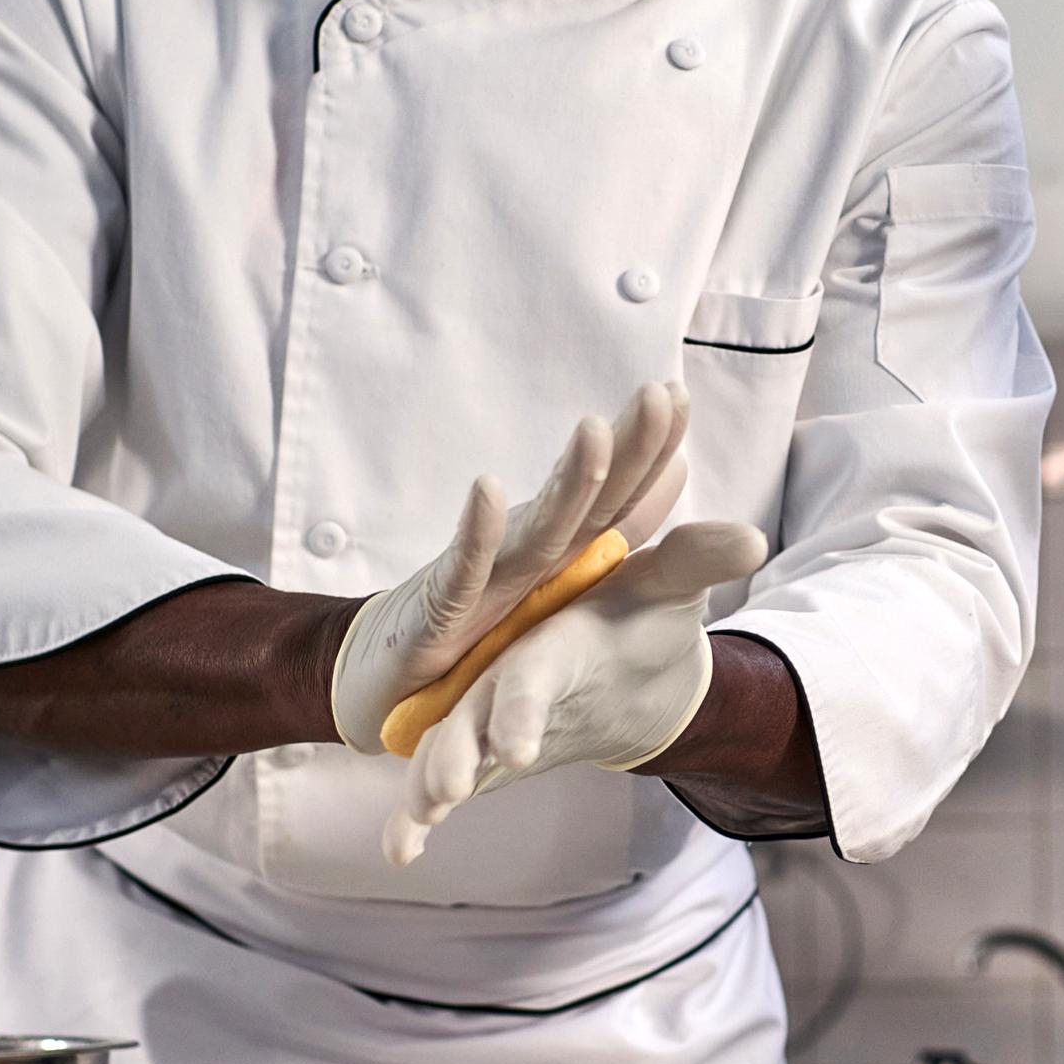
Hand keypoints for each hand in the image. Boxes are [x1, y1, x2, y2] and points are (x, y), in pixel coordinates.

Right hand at [327, 383, 686, 753]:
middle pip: (586, 499)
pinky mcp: (442, 611)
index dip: (649, 452)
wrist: (383, 669)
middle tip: (657, 395)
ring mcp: (485, 577)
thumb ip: (617, 528)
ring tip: (594, 432)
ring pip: (537, 529)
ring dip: (566, 483)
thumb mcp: (558, 575)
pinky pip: (462, 572)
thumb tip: (677, 471)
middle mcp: (527, 552)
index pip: (616, 497)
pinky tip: (486, 490)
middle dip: (623, 449)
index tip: (680, 394)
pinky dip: (475, 534)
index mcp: (560, 549)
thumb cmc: (473, 618)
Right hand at [382, 520, 767, 864]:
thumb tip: (755, 539)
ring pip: (449, 750)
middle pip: (474, 717)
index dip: (522, 708)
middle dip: (459, 752)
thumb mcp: (669, 588)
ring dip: (430, 784)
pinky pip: (442, 786)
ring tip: (420, 820)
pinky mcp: (485, 753)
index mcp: (550, 641)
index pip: (532, 674)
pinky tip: (400, 854)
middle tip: (447, 791)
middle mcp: (507, 677)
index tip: (519, 747)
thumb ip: (698, 560)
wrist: (623, 653)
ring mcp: (489, 718)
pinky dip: (415, 818)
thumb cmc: (640, 614)